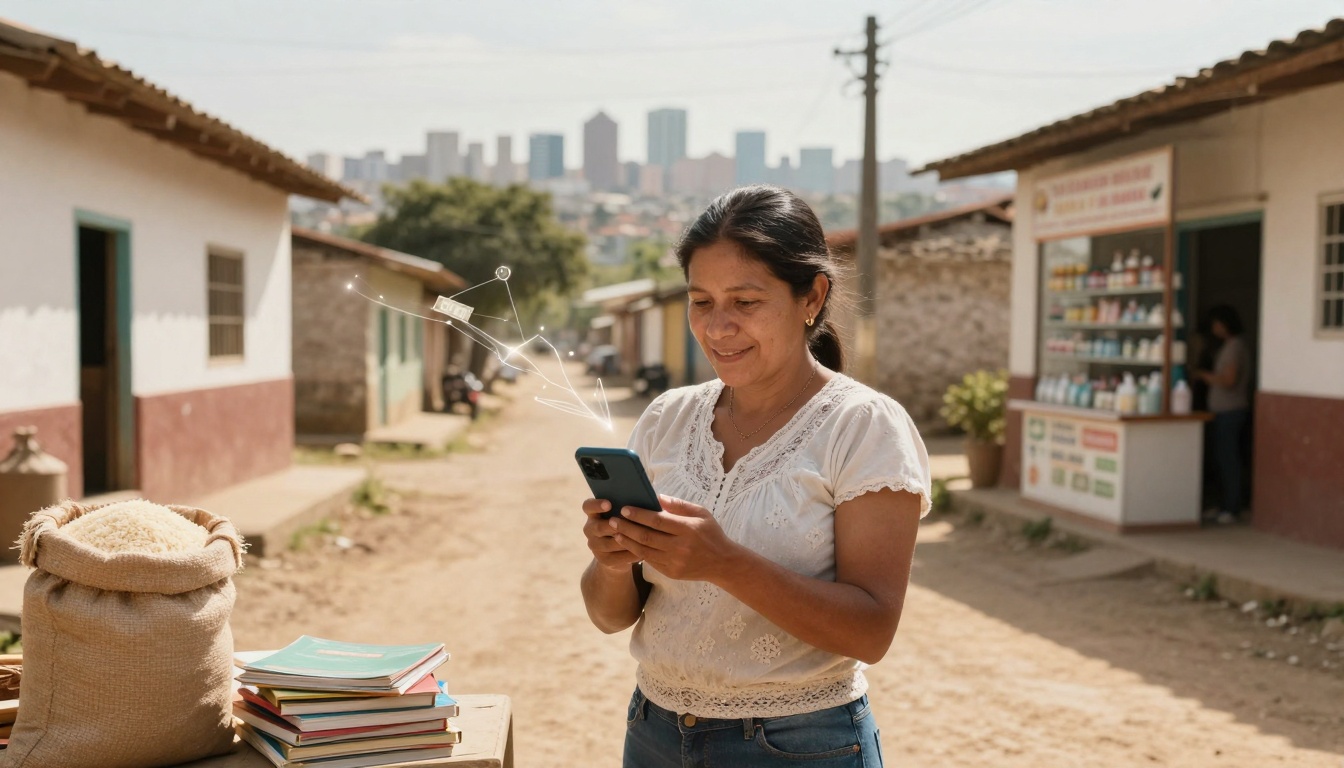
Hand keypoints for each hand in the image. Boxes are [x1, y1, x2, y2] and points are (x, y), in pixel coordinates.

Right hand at [581, 498, 639, 573]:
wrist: (619, 552)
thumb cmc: (625, 525)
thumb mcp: (623, 515)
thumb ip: (629, 508)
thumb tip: (653, 498)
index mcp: (593, 514)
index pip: (588, 506)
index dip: (596, 505)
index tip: (609, 504)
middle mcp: (590, 529)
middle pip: (597, 527)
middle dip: (612, 525)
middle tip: (625, 522)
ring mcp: (595, 546)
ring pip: (609, 544)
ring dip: (624, 540)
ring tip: (640, 536)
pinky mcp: (604, 560)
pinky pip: (618, 557)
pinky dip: (631, 553)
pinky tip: (644, 549)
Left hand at [608, 495, 742, 582]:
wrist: (722, 563)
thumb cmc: (711, 533)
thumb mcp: (701, 513)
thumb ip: (679, 505)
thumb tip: (657, 497)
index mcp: (688, 529)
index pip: (657, 521)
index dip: (639, 514)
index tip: (624, 509)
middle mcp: (680, 547)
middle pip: (647, 536)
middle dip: (627, 527)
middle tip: (612, 520)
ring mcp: (675, 562)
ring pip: (644, 551)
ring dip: (627, 541)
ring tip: (615, 532)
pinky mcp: (671, 573)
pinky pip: (650, 561)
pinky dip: (637, 552)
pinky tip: (628, 544)